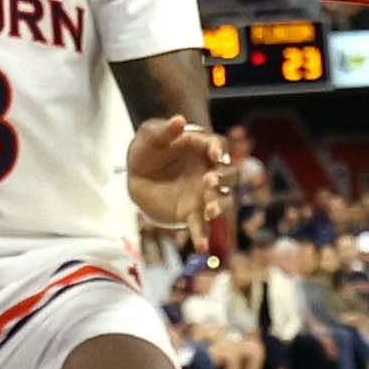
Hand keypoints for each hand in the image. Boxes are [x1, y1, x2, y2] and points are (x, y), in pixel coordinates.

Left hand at [124, 114, 232, 231]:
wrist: (139, 176)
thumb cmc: (148, 149)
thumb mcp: (150, 136)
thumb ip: (164, 130)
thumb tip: (179, 120)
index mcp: (204, 147)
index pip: (219, 146)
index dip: (219, 149)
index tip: (216, 155)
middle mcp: (211, 171)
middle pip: (229, 175)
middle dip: (224, 179)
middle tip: (210, 180)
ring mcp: (204, 194)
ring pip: (222, 201)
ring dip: (220, 205)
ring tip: (210, 211)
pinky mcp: (193, 214)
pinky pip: (201, 226)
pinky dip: (203, 236)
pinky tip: (202, 248)